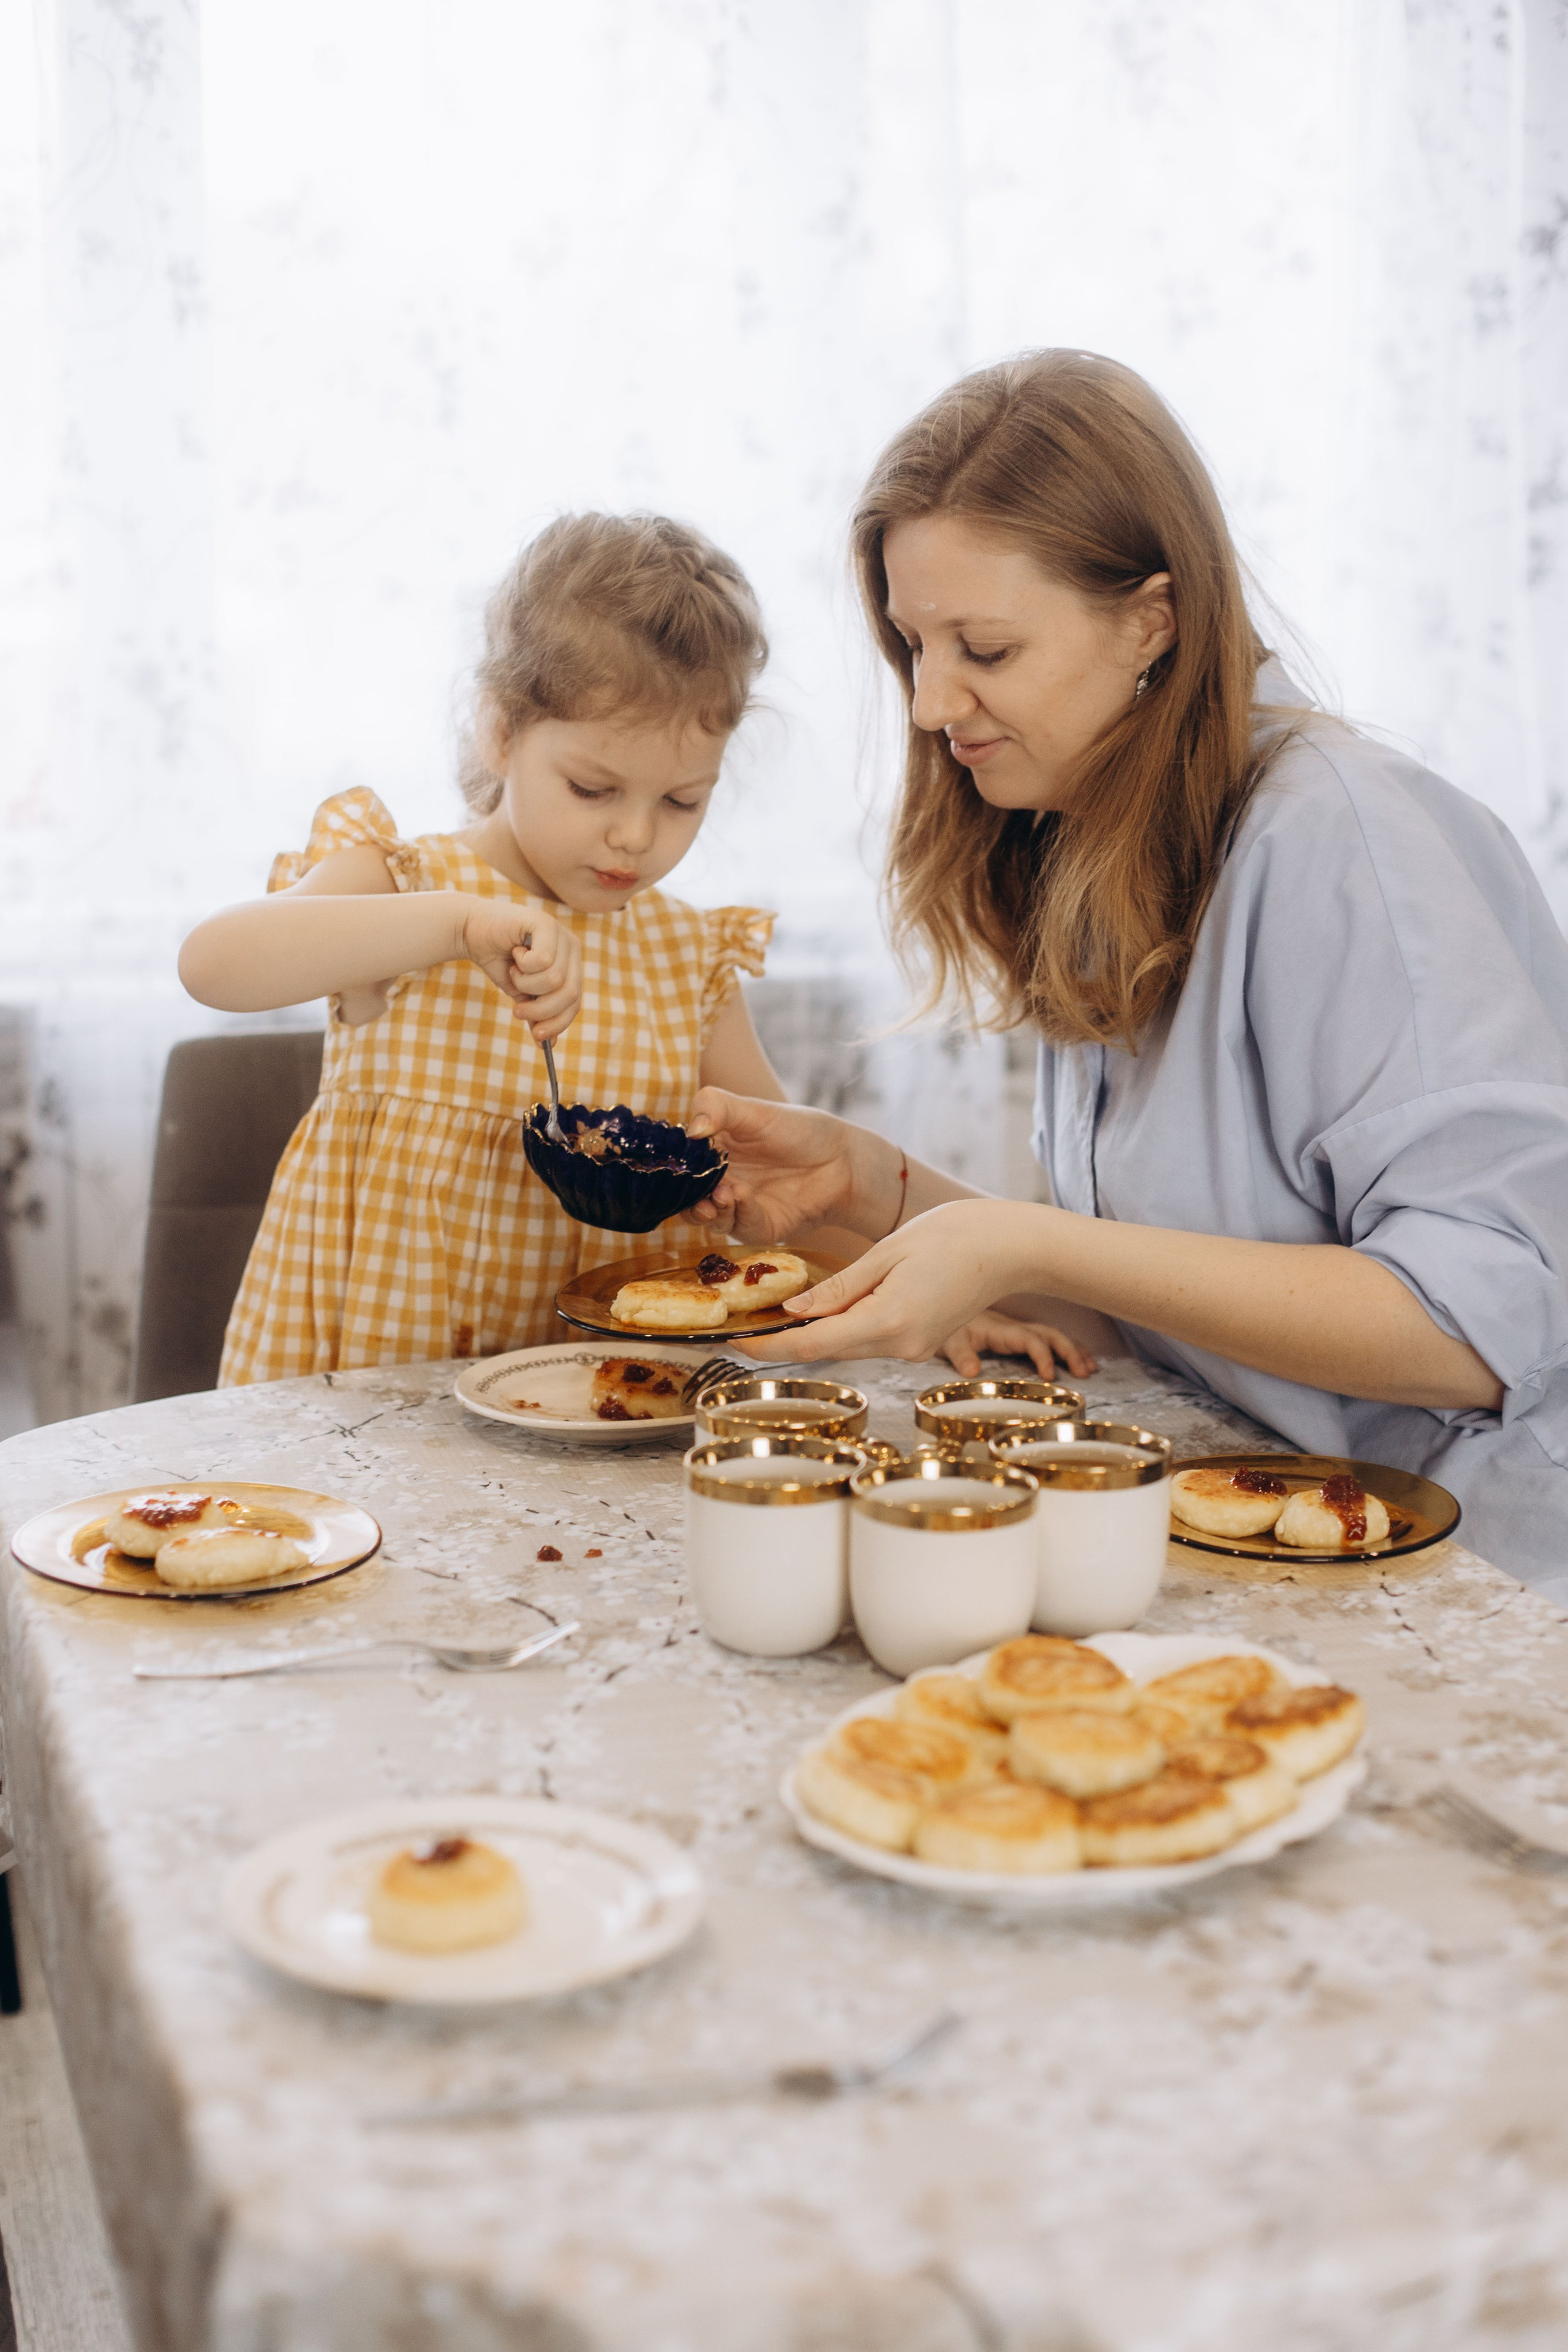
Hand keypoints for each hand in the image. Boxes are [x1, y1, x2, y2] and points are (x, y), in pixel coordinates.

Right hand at [462, 899, 581, 1039]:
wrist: (472, 931)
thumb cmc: (499, 961)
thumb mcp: (520, 993)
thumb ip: (536, 1014)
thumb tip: (548, 1044)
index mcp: (571, 965)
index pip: (575, 1002)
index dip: (558, 1022)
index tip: (538, 1036)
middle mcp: (572, 948)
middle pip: (570, 993)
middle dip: (540, 1009)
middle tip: (517, 1011)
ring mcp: (561, 934)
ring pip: (554, 979)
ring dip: (526, 984)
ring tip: (515, 971)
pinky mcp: (546, 924)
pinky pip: (544, 960)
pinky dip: (523, 965)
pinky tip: (515, 953)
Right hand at [686, 1089, 876, 1242]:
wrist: (842, 1160)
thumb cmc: (800, 1130)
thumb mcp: (755, 1110)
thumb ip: (717, 1107)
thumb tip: (691, 1129)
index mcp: (711, 1152)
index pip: (679, 1162)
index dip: (670, 1165)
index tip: (669, 1163)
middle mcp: (718, 1180)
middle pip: (684, 1195)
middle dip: (684, 1196)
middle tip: (693, 1188)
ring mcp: (736, 1206)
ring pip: (705, 1217)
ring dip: (706, 1209)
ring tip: (719, 1195)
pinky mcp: (757, 1227)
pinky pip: (737, 1227)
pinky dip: (736, 1213)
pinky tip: (742, 1196)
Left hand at [733, 1198, 1038, 1363]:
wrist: (1012, 1246)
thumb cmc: (955, 1235)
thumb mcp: (888, 1251)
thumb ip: (839, 1286)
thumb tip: (795, 1311)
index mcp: (888, 1320)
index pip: (813, 1343)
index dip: (769, 1346)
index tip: (734, 1344)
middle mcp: (902, 1345)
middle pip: (829, 1348)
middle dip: (786, 1339)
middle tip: (745, 1324)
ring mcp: (915, 1348)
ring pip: (850, 1344)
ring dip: (818, 1330)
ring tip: (780, 1310)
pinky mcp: (923, 1341)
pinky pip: (872, 1337)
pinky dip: (848, 1324)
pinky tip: (833, 1305)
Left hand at [938, 1311, 1096, 1382]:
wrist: (940, 1310)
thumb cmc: (946, 1329)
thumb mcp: (948, 1341)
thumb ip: (960, 1355)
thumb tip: (973, 1370)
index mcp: (1000, 1330)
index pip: (1030, 1340)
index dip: (1043, 1356)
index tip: (1051, 1376)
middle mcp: (1013, 1328)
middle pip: (1050, 1334)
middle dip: (1069, 1351)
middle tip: (1084, 1372)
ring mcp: (1017, 1330)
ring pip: (1052, 1335)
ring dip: (1072, 1349)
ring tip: (1090, 1367)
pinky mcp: (1016, 1335)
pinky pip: (1045, 1339)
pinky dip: (1064, 1347)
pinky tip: (1077, 1358)